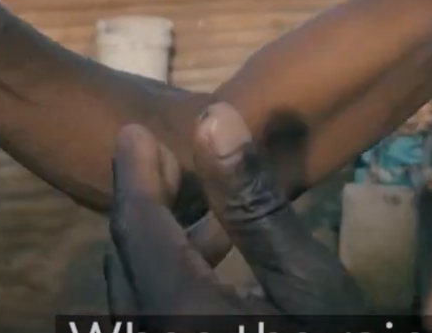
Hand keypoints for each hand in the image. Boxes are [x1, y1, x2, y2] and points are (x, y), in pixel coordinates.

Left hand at [105, 103, 366, 317]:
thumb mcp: (306, 278)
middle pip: (125, 258)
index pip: (135, 225)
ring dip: (157, 244)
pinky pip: (148, 319)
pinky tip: (213, 265)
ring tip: (203, 209)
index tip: (136, 131)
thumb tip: (214, 119)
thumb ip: (252, 201)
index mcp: (179, 314)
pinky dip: (167, 281)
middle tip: (164, 158)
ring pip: (131, 293)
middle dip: (142, 204)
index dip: (133, 172)